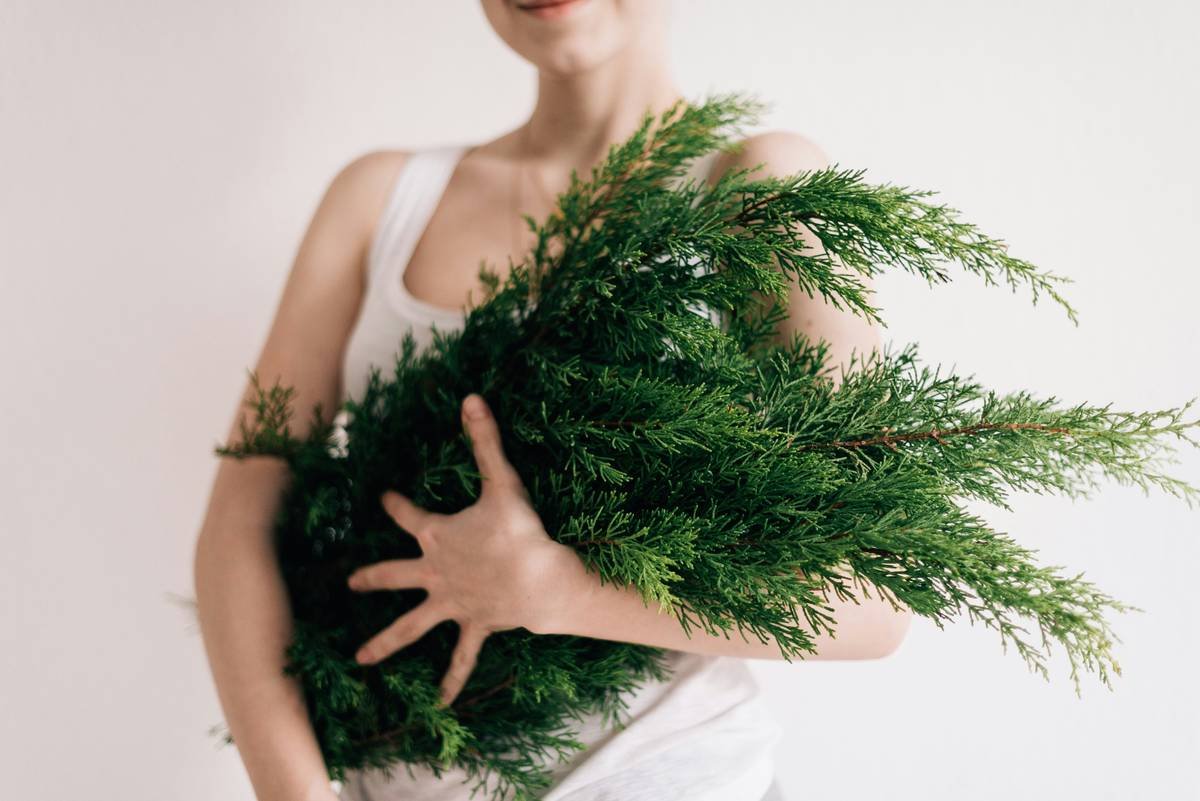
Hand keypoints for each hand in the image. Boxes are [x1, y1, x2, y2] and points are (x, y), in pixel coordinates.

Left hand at [346, 392, 567, 705]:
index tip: (382, 498)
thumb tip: (471, 398)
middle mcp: (435, 574)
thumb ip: (485, 441)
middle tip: (349, 582)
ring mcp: (451, 604)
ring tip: (360, 660)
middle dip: (372, 576)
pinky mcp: (473, 625)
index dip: (394, 505)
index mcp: (436, 537)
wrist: (540, 581)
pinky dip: (451, 681)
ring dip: (386, 641)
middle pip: (395, 575)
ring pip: (411, 626)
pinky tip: (440, 705)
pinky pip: (460, 658)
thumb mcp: (501, 482)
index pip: (407, 515)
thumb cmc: (519, 531)